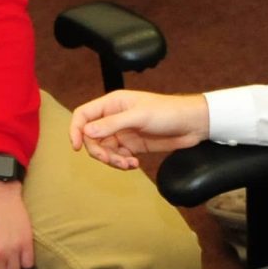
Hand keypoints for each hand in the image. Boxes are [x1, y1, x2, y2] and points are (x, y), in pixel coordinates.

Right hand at [66, 89, 209, 170]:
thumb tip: (87, 131)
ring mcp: (122, 133)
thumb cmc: (168, 112)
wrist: (192, 124)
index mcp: (112, 104)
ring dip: (112, 160)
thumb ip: (112, 124)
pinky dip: (122, 163)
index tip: (77, 147)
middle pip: (91, 137)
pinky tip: (134, 164)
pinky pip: (117, 157)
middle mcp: (114, 118)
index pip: (83, 115)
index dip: (75, 129)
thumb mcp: (139, 117)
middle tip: (111, 160)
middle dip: (98, 151)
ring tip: (128, 163)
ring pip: (104, 150)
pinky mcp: (132, 146)